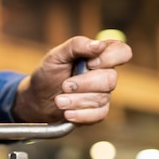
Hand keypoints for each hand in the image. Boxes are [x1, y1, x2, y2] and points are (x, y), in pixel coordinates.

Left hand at [12, 35, 131, 123]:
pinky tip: (67, 113)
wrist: (36, 99)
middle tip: (64, 85)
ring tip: (58, 100)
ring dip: (76, 100)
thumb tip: (98, 44)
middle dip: (84, 83)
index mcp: (98, 55)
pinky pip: (99, 114)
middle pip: (110, 79)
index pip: (121, 52)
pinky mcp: (98, 111)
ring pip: (102, 98)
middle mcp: (105, 74)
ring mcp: (103, 94)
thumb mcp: (55, 56)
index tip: (90, 63)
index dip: (110, 58)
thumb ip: (76, 46)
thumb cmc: (47, 74)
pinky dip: (81, 114)